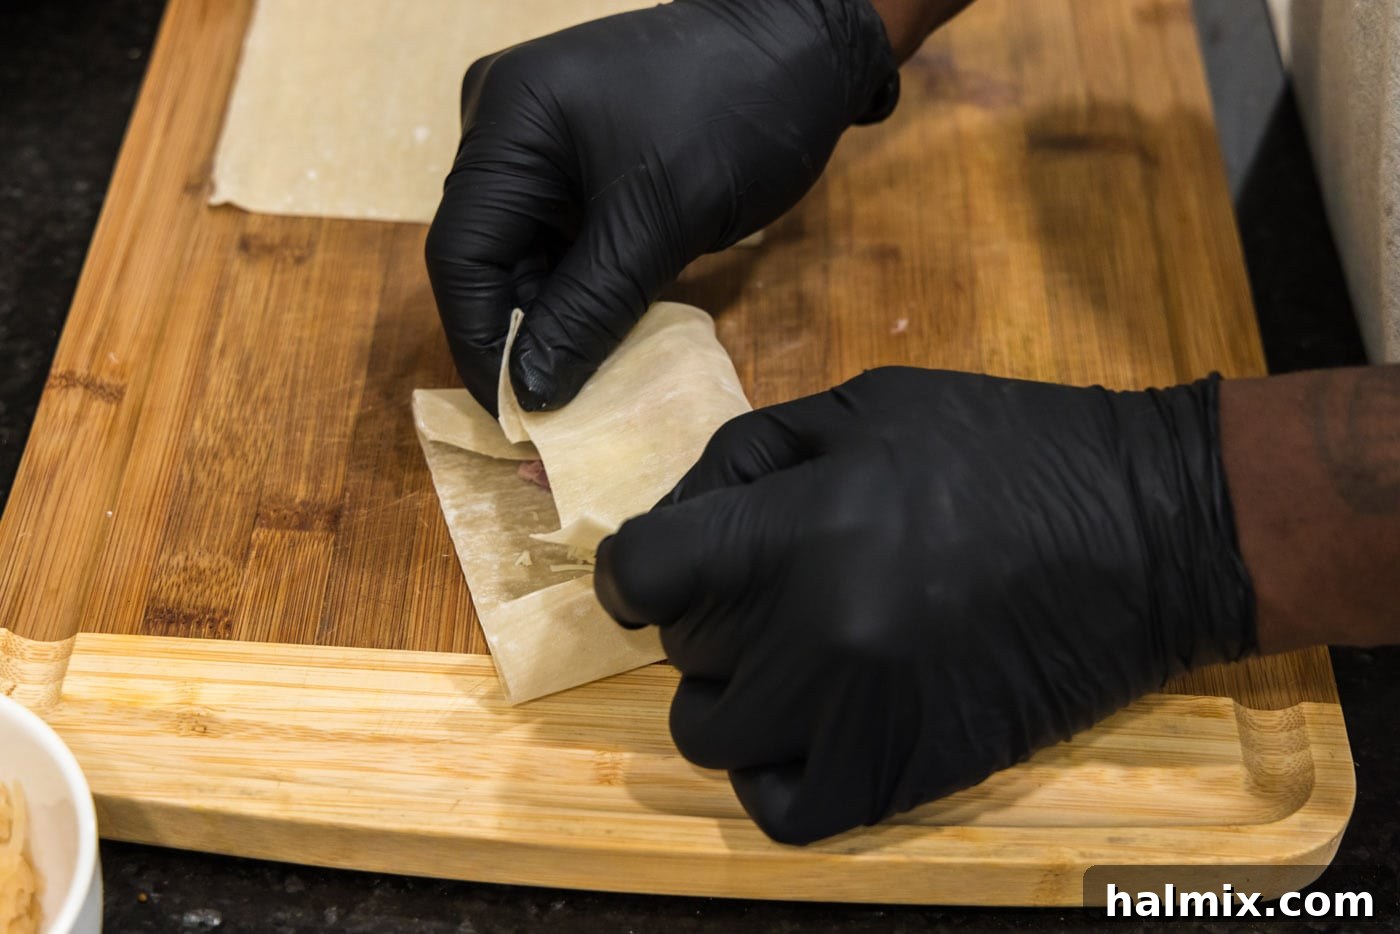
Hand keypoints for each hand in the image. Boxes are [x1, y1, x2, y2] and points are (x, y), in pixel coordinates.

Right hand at [425, 0, 897, 412]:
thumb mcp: (660, 223)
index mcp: (509, 121)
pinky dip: (577, 293)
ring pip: (523, 256)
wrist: (805, 51)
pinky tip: (596, 340)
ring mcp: (540, 142)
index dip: (480, 342)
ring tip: (575, 387)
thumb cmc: (738, 114)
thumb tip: (530, 392)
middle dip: (514, 336)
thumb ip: (587, 311)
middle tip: (545, 413)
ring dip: (549, 321)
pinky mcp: (577, 162)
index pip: (461, 252)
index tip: (512, 415)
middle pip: (484, 256)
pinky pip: (559, 242)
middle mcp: (505, 126)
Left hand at [594, 367, 1255, 843]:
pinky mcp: (905, 777)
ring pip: (711, 733)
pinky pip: (778, 810)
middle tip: (767, 582)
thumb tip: (675, 516)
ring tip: (787, 653)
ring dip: (730, 691)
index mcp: (802, 530)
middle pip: (679, 644)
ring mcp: (857, 718)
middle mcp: (815, 635)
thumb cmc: (1010, 449)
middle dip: (705, 608)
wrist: (1155, 533)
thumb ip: (748, 456)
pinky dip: (773, 772)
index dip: (628, 567)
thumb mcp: (868, 405)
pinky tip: (808, 724)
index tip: (649, 567)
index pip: (640, 574)